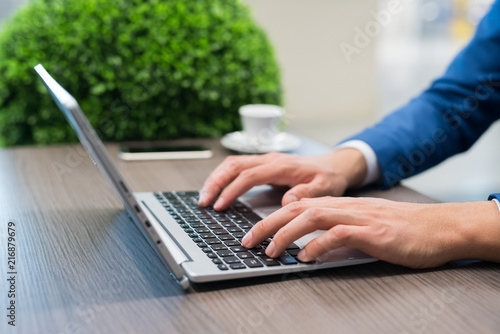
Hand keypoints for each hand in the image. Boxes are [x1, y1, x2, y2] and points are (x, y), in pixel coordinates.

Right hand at [198, 148, 367, 209]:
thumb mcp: (324, 188)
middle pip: (234, 165)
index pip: (249, 175)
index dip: (232, 190)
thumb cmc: (329, 177)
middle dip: (215, 182)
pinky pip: (238, 168)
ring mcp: (265, 160)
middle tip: (204, 201)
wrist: (334, 166)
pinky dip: (224, 177)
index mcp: (281, 165)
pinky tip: (218, 190)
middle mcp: (270, 159)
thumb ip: (306, 194)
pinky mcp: (263, 165)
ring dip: (216, 179)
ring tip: (205, 197)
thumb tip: (287, 202)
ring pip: (232, 164)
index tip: (220, 205)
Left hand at [241, 197, 499, 267]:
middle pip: (297, 209)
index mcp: (339, 205)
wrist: (437, 227)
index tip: (252, 233)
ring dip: (287, 234)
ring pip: (312, 217)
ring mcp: (357, 217)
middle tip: (247, 241)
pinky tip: (306, 257)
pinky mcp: (372, 231)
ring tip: (271, 251)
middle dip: (268, 224)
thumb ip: (335, 232)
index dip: (271, 218)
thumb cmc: (400, 229)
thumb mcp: (361, 226)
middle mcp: (344, 207)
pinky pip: (339, 235)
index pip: (296, 206)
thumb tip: (309, 248)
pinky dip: (319, 245)